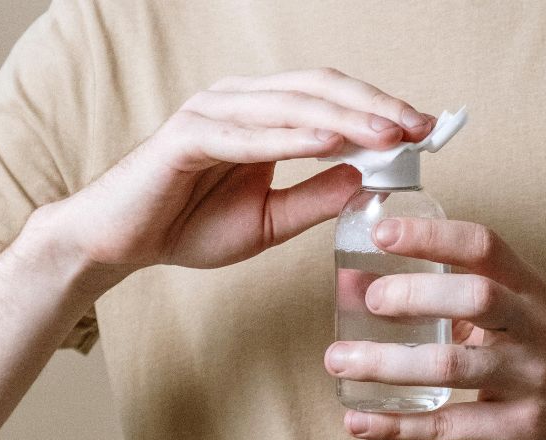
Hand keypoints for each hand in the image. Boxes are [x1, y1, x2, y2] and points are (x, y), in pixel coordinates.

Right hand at [33, 68, 433, 280]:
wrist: (120, 243)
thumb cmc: (188, 227)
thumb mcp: (269, 221)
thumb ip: (315, 198)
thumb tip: (365, 179)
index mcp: (261, 115)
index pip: (331, 99)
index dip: (379, 109)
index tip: (426, 130)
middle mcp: (239, 102)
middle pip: (319, 89)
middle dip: (374, 106)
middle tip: (419, 127)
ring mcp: (212, 113)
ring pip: (291, 105)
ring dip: (345, 118)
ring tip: (389, 133)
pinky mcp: (187, 137)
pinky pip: (248, 134)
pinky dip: (291, 138)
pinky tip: (332, 144)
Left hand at [323, 218, 545, 439]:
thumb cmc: (544, 356)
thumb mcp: (518, 313)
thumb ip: (454, 297)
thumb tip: (359, 283)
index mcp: (527, 289)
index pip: (484, 246)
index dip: (432, 236)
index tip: (382, 232)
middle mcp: (533, 328)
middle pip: (476, 297)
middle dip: (415, 295)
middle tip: (367, 299)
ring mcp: (531, 380)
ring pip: (454, 366)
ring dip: (389, 363)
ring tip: (339, 361)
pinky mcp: (522, 429)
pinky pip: (452, 426)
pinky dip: (399, 425)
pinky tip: (359, 420)